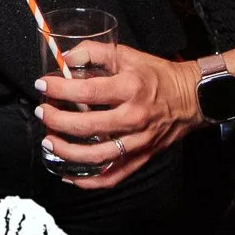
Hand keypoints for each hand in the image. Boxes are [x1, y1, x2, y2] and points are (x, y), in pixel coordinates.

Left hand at [34, 42, 202, 189]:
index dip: (60, 89)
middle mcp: (134, 117)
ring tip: (49, 142)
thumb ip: (95, 53)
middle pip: (87, 126)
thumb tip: (66, 58)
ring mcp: (138, 141)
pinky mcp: (140, 157)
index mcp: (130, 88)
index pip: (87, 92)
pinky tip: (68, 175)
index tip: (43, 85)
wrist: (191, 98)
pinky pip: (112, 176)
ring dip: (67, 152)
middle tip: (43, 113)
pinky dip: (88, 182)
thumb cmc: (157, 76)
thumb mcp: (128, 55)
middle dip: (57, 121)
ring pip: (96, 156)